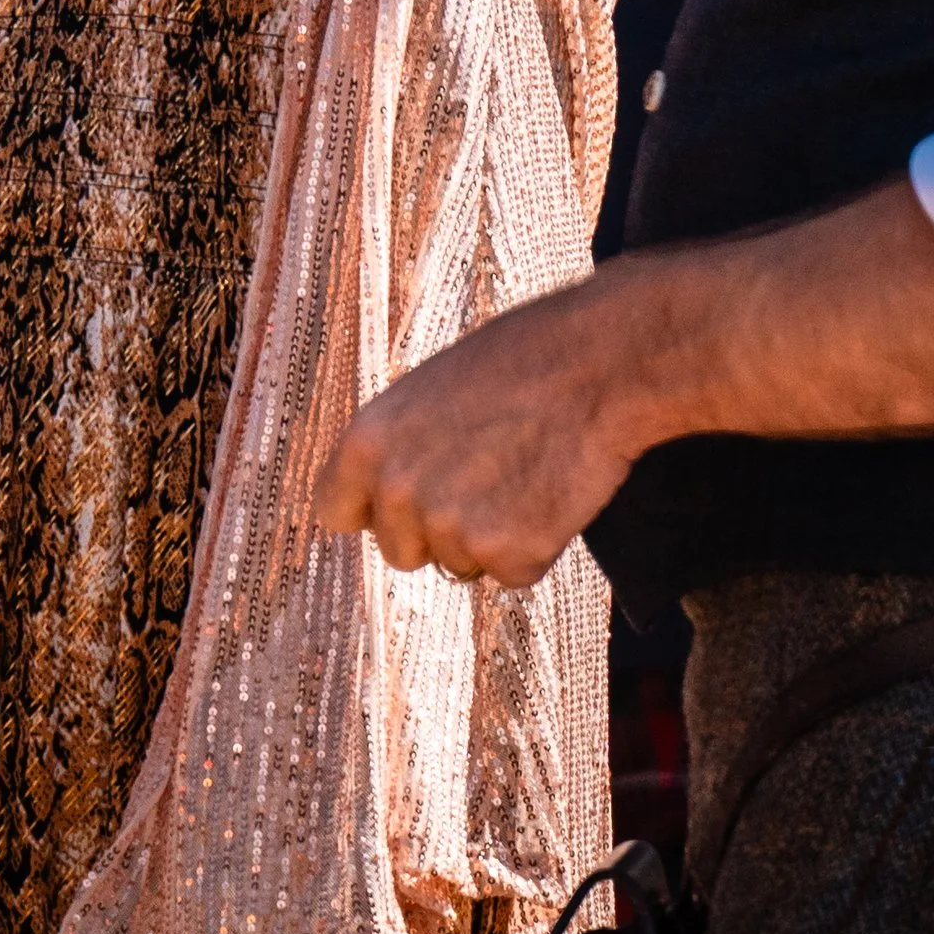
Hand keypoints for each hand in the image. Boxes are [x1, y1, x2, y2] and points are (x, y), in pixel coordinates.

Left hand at [314, 271, 647, 590]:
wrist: (599, 362)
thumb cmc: (519, 360)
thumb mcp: (428, 390)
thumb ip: (397, 448)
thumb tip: (386, 495)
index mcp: (367, 442)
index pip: (334, 512)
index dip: (373, 510)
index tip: (399, 504)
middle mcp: (399, 492)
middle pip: (400, 551)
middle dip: (436, 530)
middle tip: (486, 474)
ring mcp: (453, 528)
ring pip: (459, 563)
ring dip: (490, 534)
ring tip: (524, 468)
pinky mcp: (510, 554)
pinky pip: (512, 573)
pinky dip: (535, 546)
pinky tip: (551, 492)